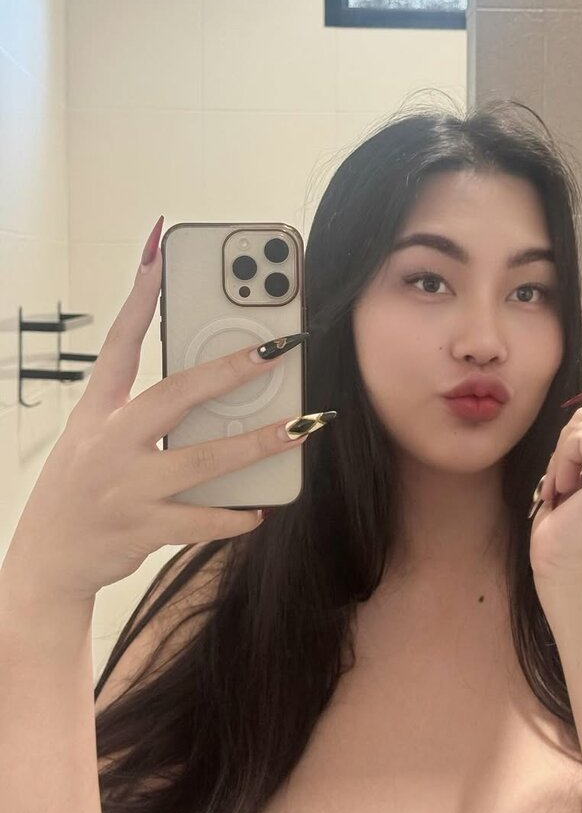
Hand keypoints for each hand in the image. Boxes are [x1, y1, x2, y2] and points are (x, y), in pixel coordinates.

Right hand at [1, 246, 308, 605]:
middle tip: (277, 350)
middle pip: (174, 395)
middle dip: (229, 370)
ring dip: (255, 444)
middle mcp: (109, 442)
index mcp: (98, 411)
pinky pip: (198, 521)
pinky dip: (232, 516)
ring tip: (300, 428)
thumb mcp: (95, 434)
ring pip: (200, 461)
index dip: (140, 298)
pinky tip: (259, 509)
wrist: (50, 559)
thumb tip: (210, 380)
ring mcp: (126, 487)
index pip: (119, 343)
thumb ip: (143, 406)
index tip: (160, 253)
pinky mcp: (142, 528)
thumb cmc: (83, 485)